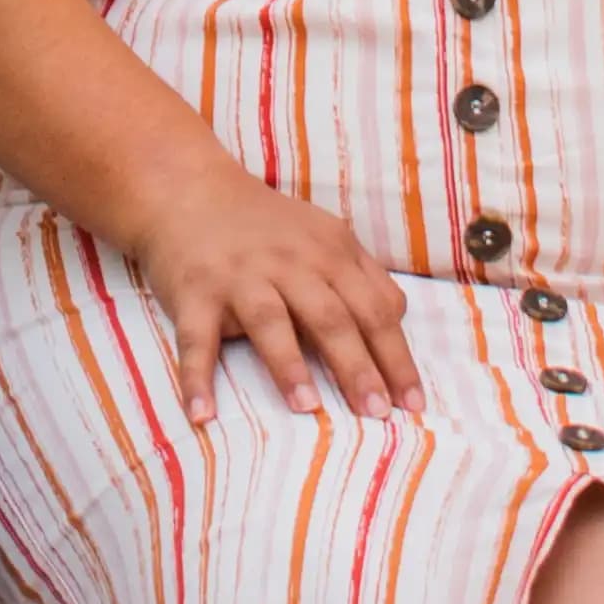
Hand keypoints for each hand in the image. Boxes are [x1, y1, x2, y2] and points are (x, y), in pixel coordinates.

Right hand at [121, 151, 421, 425]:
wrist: (190, 189)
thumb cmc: (266, 226)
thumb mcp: (324, 236)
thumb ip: (364, 275)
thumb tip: (398, 318)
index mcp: (328, 253)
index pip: (373, 310)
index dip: (396, 358)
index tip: (413, 404)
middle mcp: (288, 262)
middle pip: (330, 318)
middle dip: (357, 367)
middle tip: (376, 413)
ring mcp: (239, 276)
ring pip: (269, 322)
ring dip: (288, 366)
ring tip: (309, 408)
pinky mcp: (193, 292)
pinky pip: (195, 339)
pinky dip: (197, 378)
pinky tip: (202, 414)